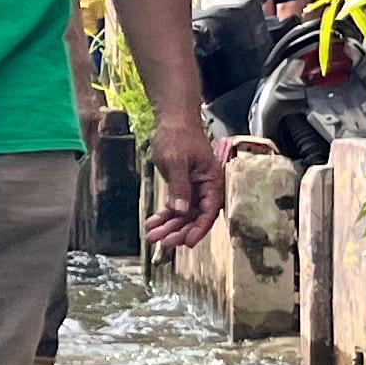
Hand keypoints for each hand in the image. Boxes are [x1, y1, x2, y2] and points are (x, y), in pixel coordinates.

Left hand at [140, 112, 228, 252]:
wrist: (172, 121)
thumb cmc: (178, 136)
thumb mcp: (177, 160)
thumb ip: (179, 186)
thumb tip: (180, 211)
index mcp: (213, 180)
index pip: (209, 210)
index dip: (199, 228)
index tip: (186, 242)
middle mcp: (207, 187)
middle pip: (196, 216)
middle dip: (179, 231)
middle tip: (163, 243)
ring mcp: (195, 188)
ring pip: (184, 214)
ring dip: (169, 226)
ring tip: (152, 237)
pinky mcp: (183, 187)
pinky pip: (176, 206)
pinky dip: (164, 216)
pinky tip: (152, 224)